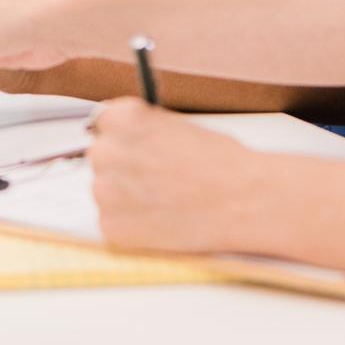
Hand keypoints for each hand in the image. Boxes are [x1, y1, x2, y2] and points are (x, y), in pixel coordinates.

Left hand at [87, 98, 261, 254]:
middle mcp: (106, 151)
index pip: (104, 123)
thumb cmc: (220, 161)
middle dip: (123, 167)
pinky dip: (131, 224)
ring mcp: (105, 192)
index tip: (139, 148)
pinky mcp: (112, 227)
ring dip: (125, 196)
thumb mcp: (176, 125)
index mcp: (121, 118)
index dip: (126, 138)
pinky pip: (112, 222)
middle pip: (102, 157)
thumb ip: (143, 129)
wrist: (243, 200)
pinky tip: (160, 219)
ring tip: (163, 200)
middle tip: (155, 178)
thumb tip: (128, 140)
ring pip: (106, 190)